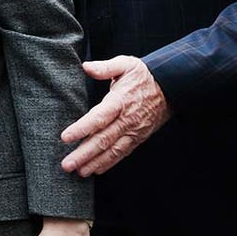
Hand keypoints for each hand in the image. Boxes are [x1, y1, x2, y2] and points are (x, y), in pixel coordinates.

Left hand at [60, 55, 170, 175]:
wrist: (171, 87)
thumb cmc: (143, 75)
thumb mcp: (125, 64)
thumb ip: (105, 67)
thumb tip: (86, 67)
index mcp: (120, 101)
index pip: (99, 118)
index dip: (82, 128)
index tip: (65, 137)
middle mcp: (126, 120)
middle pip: (103, 140)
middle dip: (84, 154)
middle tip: (66, 164)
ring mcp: (133, 131)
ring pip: (112, 151)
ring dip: (94, 162)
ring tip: (78, 171)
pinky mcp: (138, 138)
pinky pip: (122, 153)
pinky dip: (109, 163)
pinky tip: (95, 170)